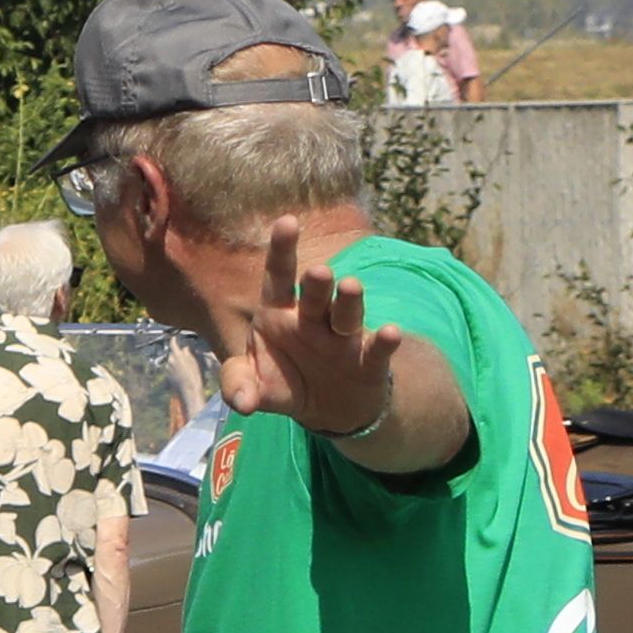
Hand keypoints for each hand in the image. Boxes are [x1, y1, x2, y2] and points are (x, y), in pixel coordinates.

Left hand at [220, 224, 395, 434]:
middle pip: (315, 296)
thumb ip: (240, 385)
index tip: (287, 222)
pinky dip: (386, 342)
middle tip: (318, 271)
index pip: (279, 278)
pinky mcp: (369, 363)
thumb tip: (241, 402)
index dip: (282, 251)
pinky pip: (377, 350)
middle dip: (317, 283)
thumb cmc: (285, 381)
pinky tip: (392, 332)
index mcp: (279, 315)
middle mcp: (313, 320)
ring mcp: (343, 340)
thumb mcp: (255, 386)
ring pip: (347, 315)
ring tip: (350, 286)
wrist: (326, 410)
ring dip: (349, 302)